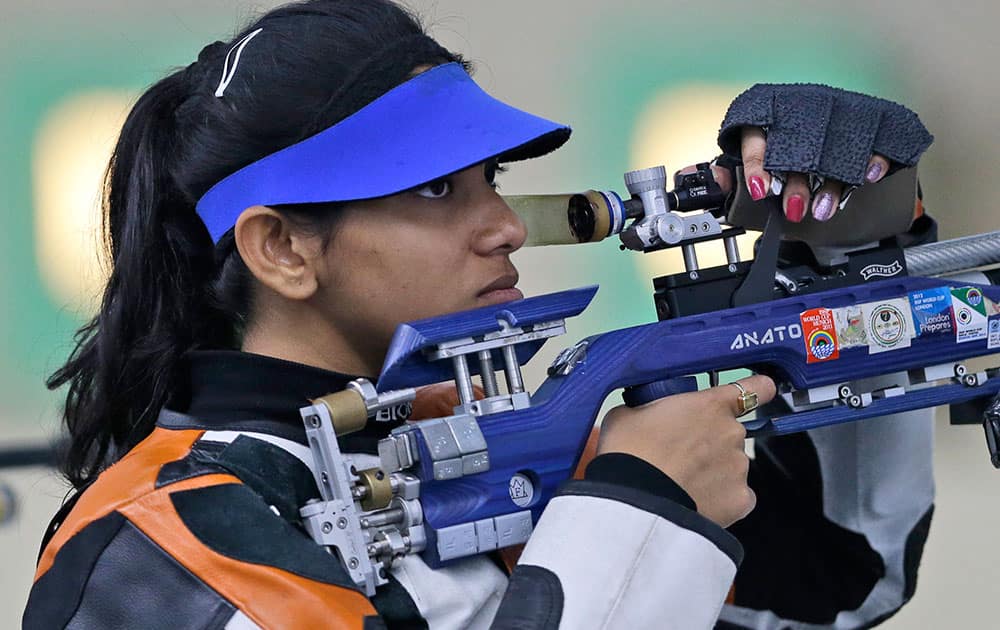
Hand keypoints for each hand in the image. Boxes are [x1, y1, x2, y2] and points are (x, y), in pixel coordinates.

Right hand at [597, 375, 775, 527]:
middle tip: (680, 455)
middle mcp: (732, 432)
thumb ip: (649, 408)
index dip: (757, 390)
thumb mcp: (626, 414)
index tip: (758, 393)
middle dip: (710, 441)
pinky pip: (735, 496)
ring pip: (731, 465)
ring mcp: (740, 467)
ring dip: (713, 471)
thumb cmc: (628, 453)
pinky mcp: (741, 500)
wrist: (634, 502)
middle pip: (730, 432)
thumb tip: (646, 413)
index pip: (755, 387)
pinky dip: (720, 498)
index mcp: (710, 405)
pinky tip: (695, 500)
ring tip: (681, 482)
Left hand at [738, 127, 889, 222]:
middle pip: (797, 150)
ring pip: (831, 151)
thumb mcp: (755, 154)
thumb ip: (734, 169)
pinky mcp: (861, 125)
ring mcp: (833, 119)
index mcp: (769, 116)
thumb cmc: (783, 141)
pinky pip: (870, 139)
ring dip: (829, 185)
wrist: (827, 122)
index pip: (757, 136)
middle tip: (793, 210)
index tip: (760, 191)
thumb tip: (716, 180)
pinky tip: (869, 174)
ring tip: (822, 210)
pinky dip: (871, 158)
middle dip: (795, 185)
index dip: (758, 165)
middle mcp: (801, 113)